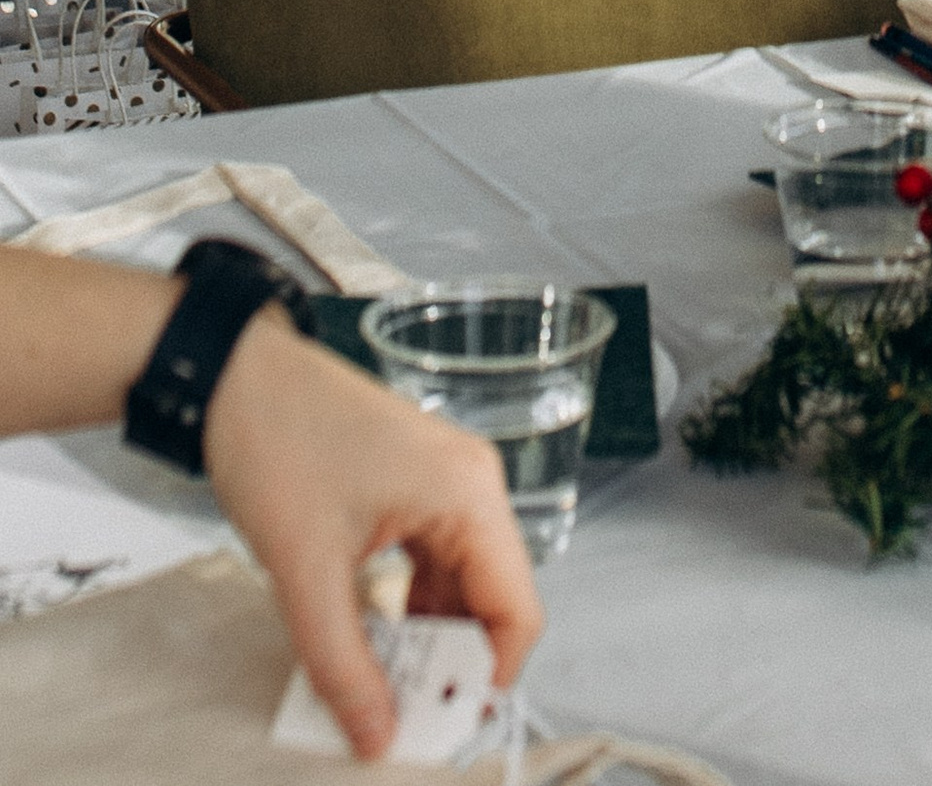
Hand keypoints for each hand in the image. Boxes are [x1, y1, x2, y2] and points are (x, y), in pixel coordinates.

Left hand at [203, 306, 542, 760]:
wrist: (235, 377)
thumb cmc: (278, 442)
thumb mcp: (307, 571)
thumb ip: (343, 663)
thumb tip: (376, 734)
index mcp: (468, 493)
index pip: (516, 608)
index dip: (488, 678)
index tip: (442, 725)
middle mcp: (472, 484)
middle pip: (493, 599)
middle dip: (452, 664)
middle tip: (402, 715)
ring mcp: (446, 482)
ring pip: (461, 585)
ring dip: (428, 640)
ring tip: (380, 687)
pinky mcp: (417, 486)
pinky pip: (434, 563)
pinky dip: (409, 608)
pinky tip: (371, 640)